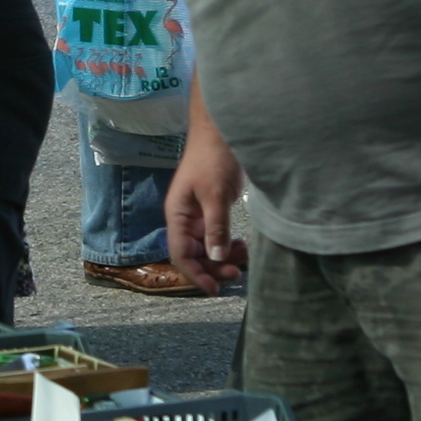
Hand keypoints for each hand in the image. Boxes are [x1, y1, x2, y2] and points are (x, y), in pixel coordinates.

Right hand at [166, 120, 247, 291]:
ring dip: (222, 256)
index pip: (180, 255)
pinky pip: (216, 235)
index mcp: (177, 215)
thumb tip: (216, 258)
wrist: (221, 131)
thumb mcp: (216, 195)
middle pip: (193, 254)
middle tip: (238, 272)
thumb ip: (216, 228)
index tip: (216, 289)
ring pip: (206, 246)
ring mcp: (198, 214)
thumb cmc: (213, 159)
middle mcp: (184, 218)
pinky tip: (241, 244)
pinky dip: (227, 243)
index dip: (196, 274)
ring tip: (243, 254)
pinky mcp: (212, 209)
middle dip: (213, 267)